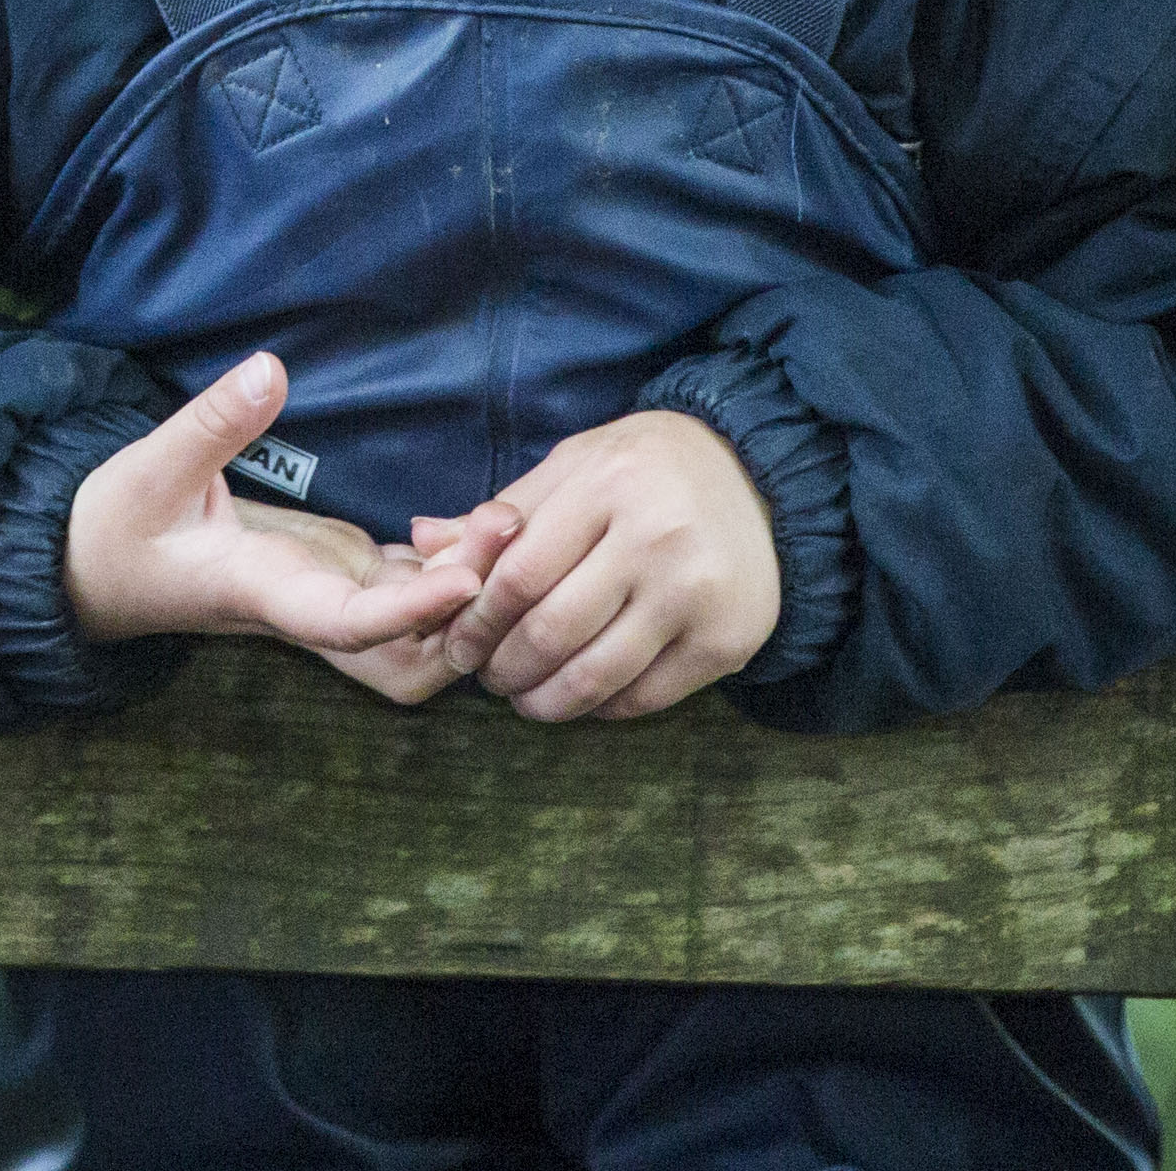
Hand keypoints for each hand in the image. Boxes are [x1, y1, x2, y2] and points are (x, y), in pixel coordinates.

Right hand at [64, 353, 490, 688]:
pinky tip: (470, 522)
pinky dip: (452, 569)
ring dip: (468, 592)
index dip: (412, 610)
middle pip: (406, 660)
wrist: (93, 566)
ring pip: (418, 633)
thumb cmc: (116, 526)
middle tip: (500, 531)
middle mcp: (307, 609)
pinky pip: (410, 592)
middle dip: (466, 617)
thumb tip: (270, 369)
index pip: (346, 625)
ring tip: (496, 518)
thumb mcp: (151, 466)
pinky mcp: (335, 574)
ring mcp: (326, 596)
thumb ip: (212, 421)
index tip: (469, 579)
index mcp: (263, 593)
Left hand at [432, 408, 778, 723]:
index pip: (518, 576)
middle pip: (551, 632)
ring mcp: (696, 594)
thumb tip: (422, 544)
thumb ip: (501, 515)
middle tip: (488, 679)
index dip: (476, 622)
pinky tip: (580, 696)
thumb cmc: (643, 470)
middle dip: (503, 669)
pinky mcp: (727, 640)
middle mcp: (657, 538)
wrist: (754, 477)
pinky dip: (601, 707)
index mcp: (608, 485)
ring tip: (525, 699)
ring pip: (595, 676)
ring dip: (544, 701)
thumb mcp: (572, 468)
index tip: (458, 645)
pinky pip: (644, 696)